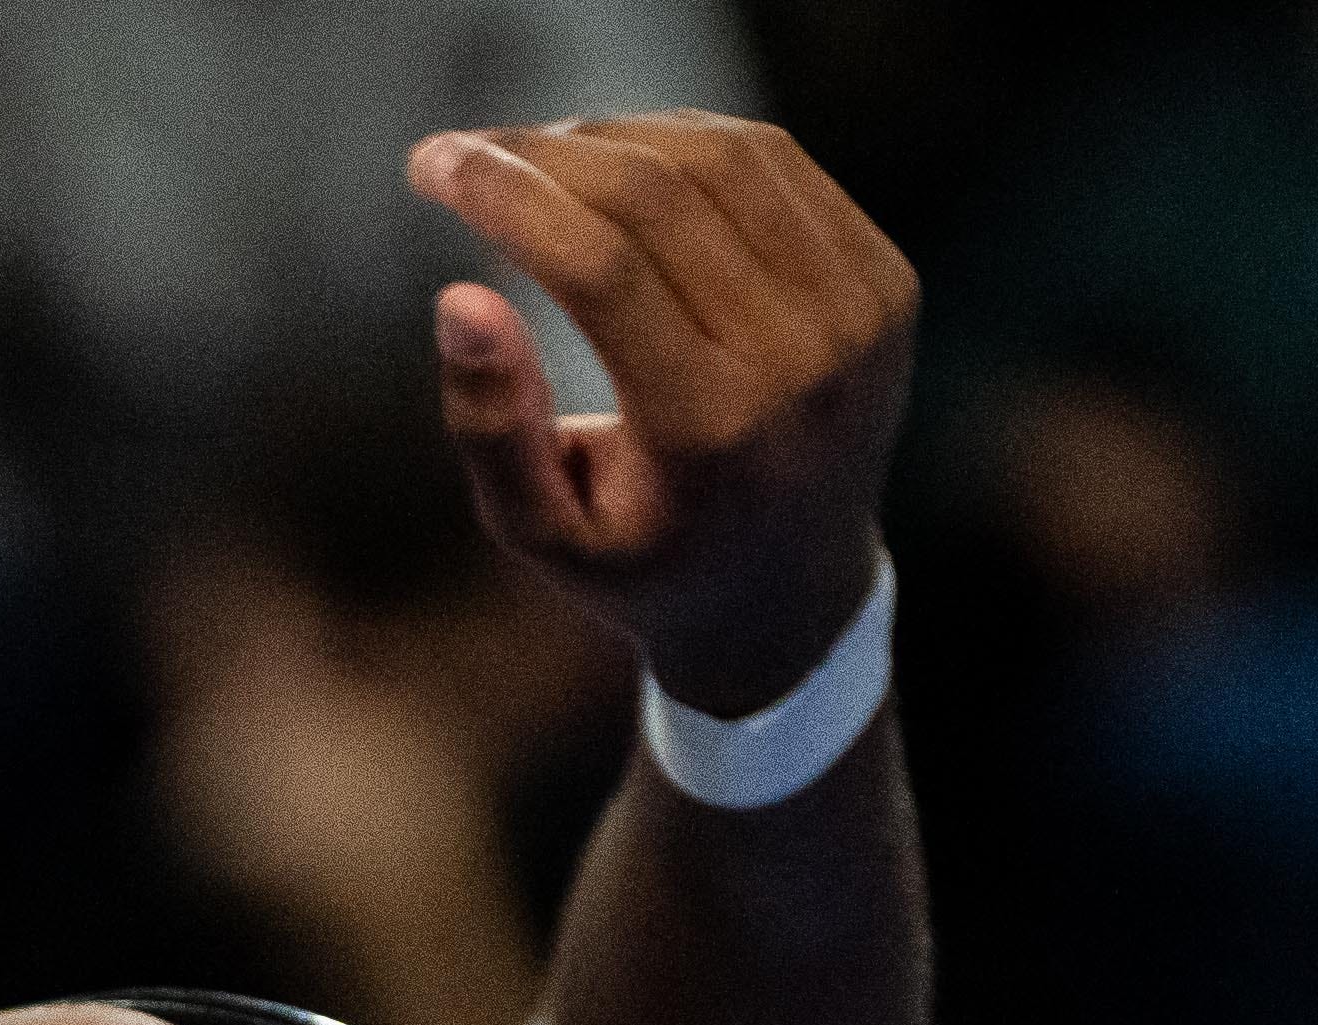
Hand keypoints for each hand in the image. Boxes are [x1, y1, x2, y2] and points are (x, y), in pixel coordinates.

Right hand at [404, 113, 913, 716]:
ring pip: (719, 158)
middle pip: (658, 196)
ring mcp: (859, 316)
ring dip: (610, 136)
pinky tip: (620, 162)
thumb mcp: (544, 535)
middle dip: (543, 153)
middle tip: (468, 153)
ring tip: (535, 156)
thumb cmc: (643, 563)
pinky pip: (774, 165)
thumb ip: (492, 428)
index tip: (432, 166)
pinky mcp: (885, 282)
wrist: (792, 594)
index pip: (602, 267)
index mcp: (713, 433)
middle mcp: (803, 365)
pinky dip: (684, 142)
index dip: (507, 197)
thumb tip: (460, 298)